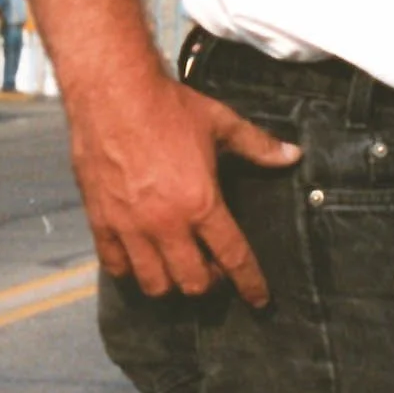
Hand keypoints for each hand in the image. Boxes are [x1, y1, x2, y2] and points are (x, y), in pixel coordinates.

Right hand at [67, 70, 301, 305]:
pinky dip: (130, 270)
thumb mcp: (221, 123)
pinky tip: (139, 259)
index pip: (234, 258)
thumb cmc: (168, 107)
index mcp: (202, 203)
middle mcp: (166, 223)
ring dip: (171, 283)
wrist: (112, 92)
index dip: (250, 284)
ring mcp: (131, 226)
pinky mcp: (101, 221)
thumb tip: (292, 155)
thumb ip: (258, 146)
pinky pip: (115, 266)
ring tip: (178, 266)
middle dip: (210, 284)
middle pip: (194, 282)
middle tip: (213, 270)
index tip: (259, 300)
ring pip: (154, 283)